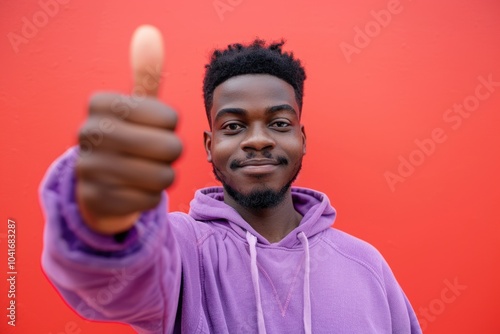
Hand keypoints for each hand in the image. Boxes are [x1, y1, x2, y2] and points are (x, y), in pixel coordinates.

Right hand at [76, 25, 181, 234]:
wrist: (100, 183)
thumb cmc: (128, 139)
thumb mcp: (136, 107)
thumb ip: (145, 75)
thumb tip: (149, 33)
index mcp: (101, 103)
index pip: (170, 117)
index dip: (170, 127)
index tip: (153, 128)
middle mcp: (89, 132)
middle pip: (170, 148)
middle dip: (171, 154)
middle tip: (156, 154)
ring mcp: (88, 167)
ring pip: (162, 177)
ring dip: (162, 177)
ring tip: (146, 172)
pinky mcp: (96, 199)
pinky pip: (149, 201)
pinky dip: (150, 198)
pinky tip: (134, 191)